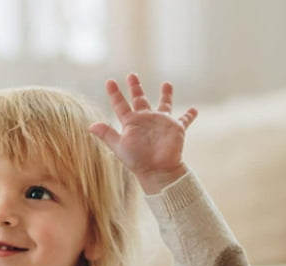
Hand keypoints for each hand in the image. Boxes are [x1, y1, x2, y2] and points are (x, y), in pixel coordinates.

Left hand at [89, 74, 197, 193]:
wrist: (157, 170)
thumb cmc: (137, 160)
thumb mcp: (119, 146)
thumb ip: (107, 134)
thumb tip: (90, 126)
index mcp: (131, 123)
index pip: (120, 104)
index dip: (115, 93)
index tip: (110, 81)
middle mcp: (145, 120)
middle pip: (140, 99)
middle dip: (136, 87)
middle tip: (132, 75)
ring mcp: (161, 122)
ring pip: (164, 104)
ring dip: (166, 95)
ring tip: (166, 84)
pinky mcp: (175, 128)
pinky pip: (184, 119)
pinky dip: (190, 115)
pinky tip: (195, 110)